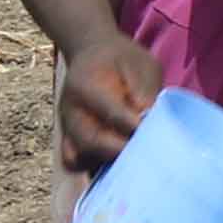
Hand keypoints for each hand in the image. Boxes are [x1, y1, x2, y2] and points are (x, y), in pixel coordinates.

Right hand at [54, 28, 164, 174]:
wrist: (92, 53)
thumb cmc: (122, 61)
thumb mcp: (141, 64)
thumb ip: (144, 90)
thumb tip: (149, 120)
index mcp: (86, 84)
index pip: (110, 112)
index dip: (134, 127)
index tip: (155, 137)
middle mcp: (71, 109)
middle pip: (91, 141)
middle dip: (122, 152)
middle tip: (150, 157)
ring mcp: (67, 127)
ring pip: (80, 158)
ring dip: (108, 165)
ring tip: (135, 165)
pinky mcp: (69, 140)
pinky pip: (74, 164)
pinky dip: (93, 169)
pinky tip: (118, 167)